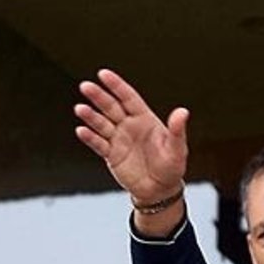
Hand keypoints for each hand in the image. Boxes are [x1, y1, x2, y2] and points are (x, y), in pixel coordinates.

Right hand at [74, 69, 188, 202]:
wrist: (160, 190)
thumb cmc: (171, 167)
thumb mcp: (178, 148)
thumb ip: (177, 130)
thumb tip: (183, 112)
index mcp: (144, 119)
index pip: (128, 98)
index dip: (116, 85)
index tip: (103, 74)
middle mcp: (129, 126)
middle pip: (111, 107)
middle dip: (99, 96)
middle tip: (85, 86)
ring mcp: (118, 140)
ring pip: (101, 124)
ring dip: (91, 116)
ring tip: (80, 109)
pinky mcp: (111, 155)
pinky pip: (98, 144)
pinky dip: (90, 137)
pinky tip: (82, 130)